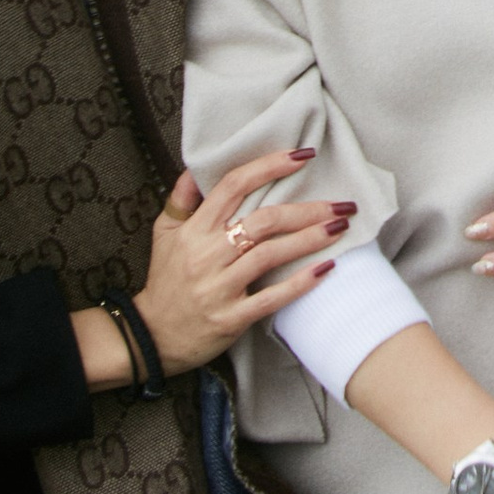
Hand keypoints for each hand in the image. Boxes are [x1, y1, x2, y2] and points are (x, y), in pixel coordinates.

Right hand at [75, 153, 350, 388]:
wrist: (151, 337)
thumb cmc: (165, 280)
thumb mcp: (164, 233)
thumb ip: (182, 198)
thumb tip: (196, 165)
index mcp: (194, 229)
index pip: (233, 186)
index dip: (270, 167)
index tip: (303, 156)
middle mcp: (207, 254)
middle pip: (263, 221)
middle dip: (306, 209)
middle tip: (342, 203)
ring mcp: (219, 287)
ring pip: (270, 255)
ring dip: (310, 239)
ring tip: (340, 227)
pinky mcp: (230, 318)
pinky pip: (271, 298)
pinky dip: (300, 283)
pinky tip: (326, 268)